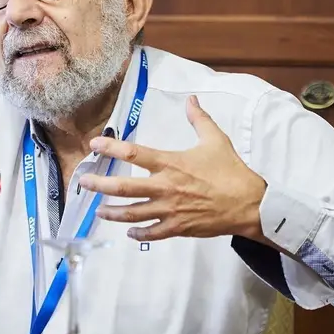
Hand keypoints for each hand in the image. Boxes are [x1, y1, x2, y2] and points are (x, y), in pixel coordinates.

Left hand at [78, 95, 267, 241]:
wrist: (249, 204)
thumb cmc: (231, 171)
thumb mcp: (216, 140)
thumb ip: (199, 120)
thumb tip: (191, 100)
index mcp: (170, 163)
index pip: (134, 153)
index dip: (111, 148)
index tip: (94, 145)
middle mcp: (165, 187)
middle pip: (124, 188)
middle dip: (100, 186)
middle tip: (83, 184)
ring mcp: (169, 210)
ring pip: (133, 214)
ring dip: (113, 214)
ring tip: (99, 212)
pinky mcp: (178, 228)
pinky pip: (152, 233)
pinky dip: (139, 234)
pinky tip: (130, 232)